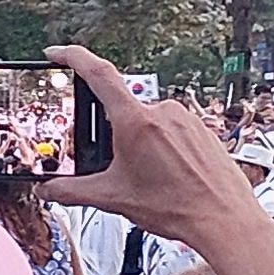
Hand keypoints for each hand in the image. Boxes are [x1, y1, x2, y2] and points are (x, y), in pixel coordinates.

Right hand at [43, 46, 273, 266]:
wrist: (225, 220)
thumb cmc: (179, 207)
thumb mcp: (113, 198)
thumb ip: (72, 191)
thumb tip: (48, 189)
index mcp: (136, 122)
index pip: (97, 73)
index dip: (72, 57)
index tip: (57, 54)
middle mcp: (162, 112)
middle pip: (121, 108)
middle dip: (111, 134)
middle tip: (115, 163)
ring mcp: (185, 119)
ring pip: (147, 121)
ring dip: (138, 142)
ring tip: (147, 176)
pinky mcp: (201, 129)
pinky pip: (171, 128)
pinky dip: (161, 147)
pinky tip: (166, 174)